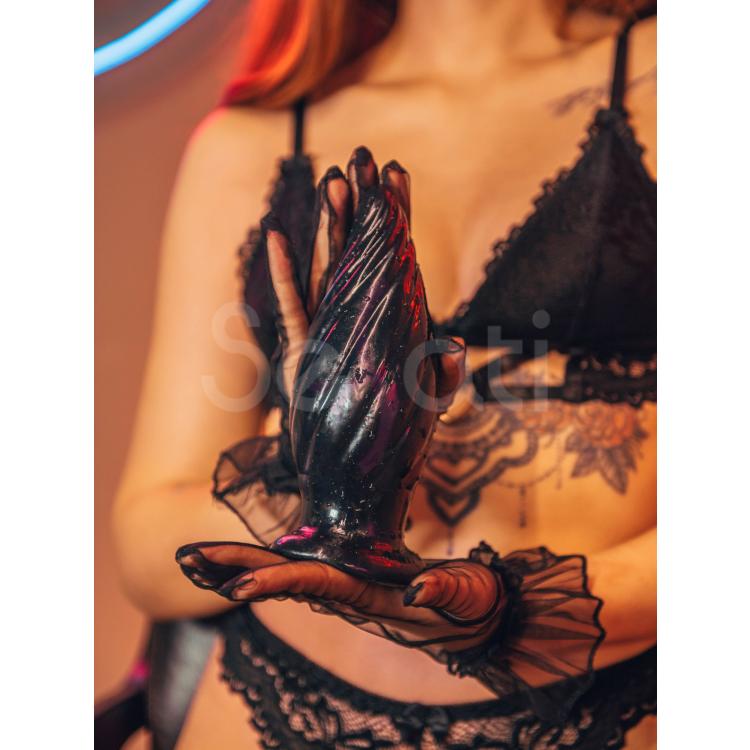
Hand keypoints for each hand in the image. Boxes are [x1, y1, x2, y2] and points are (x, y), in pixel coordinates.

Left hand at [177, 541, 505, 655]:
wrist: (477, 624)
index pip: (317, 585)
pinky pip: (299, 571)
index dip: (277, 582)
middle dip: (234, 569)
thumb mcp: (470, 599)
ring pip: (283, 575)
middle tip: (185, 559)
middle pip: (282, 579)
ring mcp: (346, 589)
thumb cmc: (474, 610)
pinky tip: (240, 561)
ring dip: (237, 566)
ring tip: (192, 558)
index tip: (235, 586)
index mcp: (371, 597)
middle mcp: (348, 594)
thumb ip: (449, 592)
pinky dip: (264, 564)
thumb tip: (420, 591)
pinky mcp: (351, 580)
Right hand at [267, 145, 464, 409]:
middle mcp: (359, 312)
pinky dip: (284, 273)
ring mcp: (329, 325)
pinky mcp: (303, 346)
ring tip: (333, 182)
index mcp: (391, 317)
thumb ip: (444, 373)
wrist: (356, 466)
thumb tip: (450, 343)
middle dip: (360, 206)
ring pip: (328, 265)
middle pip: (359, 249)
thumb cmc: (397, 433)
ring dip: (329, 225)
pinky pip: (291, 303)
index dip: (397, 215)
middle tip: (360, 159)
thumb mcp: (430, 402)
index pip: (395, 256)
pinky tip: (278, 237)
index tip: (397, 172)